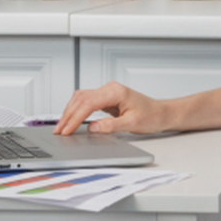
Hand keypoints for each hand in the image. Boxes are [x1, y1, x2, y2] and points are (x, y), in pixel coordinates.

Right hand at [53, 82, 167, 135]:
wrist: (161, 113)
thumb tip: (92, 128)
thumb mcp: (132, 124)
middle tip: (59, 131)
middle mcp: (110, 89)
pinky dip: (77, 110)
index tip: (66, 130)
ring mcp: (107, 92)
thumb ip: (111, 126)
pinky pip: (86, 101)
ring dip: (70, 111)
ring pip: (81, 98)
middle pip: (81, 99)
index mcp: (116, 92)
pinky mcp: (106, 98)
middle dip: (68, 115)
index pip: (88, 103)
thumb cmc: (151, 116)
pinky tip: (71, 119)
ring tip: (62, 127)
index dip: (75, 117)